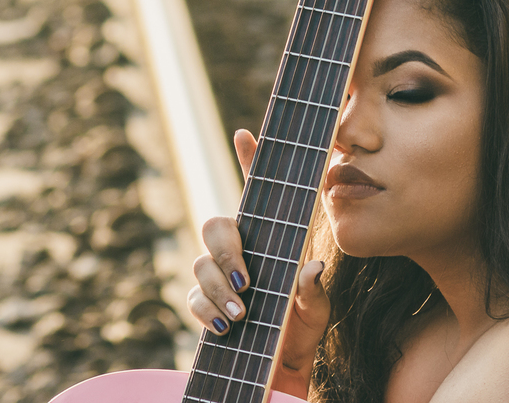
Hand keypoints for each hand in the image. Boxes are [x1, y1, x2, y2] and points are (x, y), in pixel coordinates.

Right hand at [187, 129, 330, 398]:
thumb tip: (314, 267)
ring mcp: (217, 278)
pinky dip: (208, 311)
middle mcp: (238, 253)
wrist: (276, 374)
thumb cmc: (300, 334)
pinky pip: (193, 299)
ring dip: (220, 287)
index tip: (245, 134)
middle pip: (216, 225)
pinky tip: (226, 325)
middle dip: (227, 248)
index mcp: (267, 242)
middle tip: (247, 277)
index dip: (248, 162)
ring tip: (242, 312)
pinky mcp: (204, 307)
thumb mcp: (315, 313)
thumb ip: (313, 293)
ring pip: (201, 263)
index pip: (256, 195)